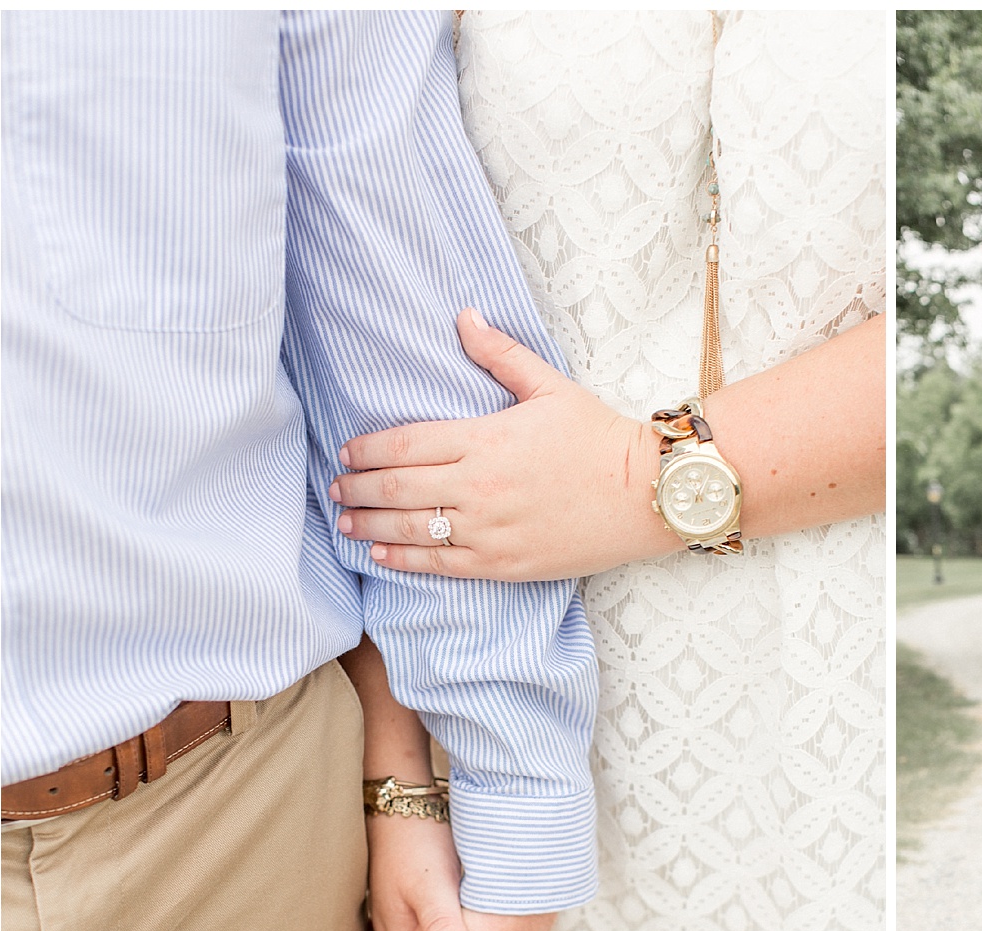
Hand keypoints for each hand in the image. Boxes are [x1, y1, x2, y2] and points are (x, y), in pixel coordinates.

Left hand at [330, 309, 669, 580]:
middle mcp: (479, 486)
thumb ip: (499, 353)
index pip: (405, 444)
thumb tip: (464, 315)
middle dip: (357, 488)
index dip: (367, 450)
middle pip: (396, 488)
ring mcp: (491, 529)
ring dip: (369, 524)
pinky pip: (442, 565)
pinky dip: (404, 559)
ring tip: (345, 521)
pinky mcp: (506, 563)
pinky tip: (380, 553)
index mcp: (484, 439)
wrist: (646, 494)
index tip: (346, 452)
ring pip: (411, 529)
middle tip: (335, 487)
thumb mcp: (550, 386)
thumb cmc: (600, 437)